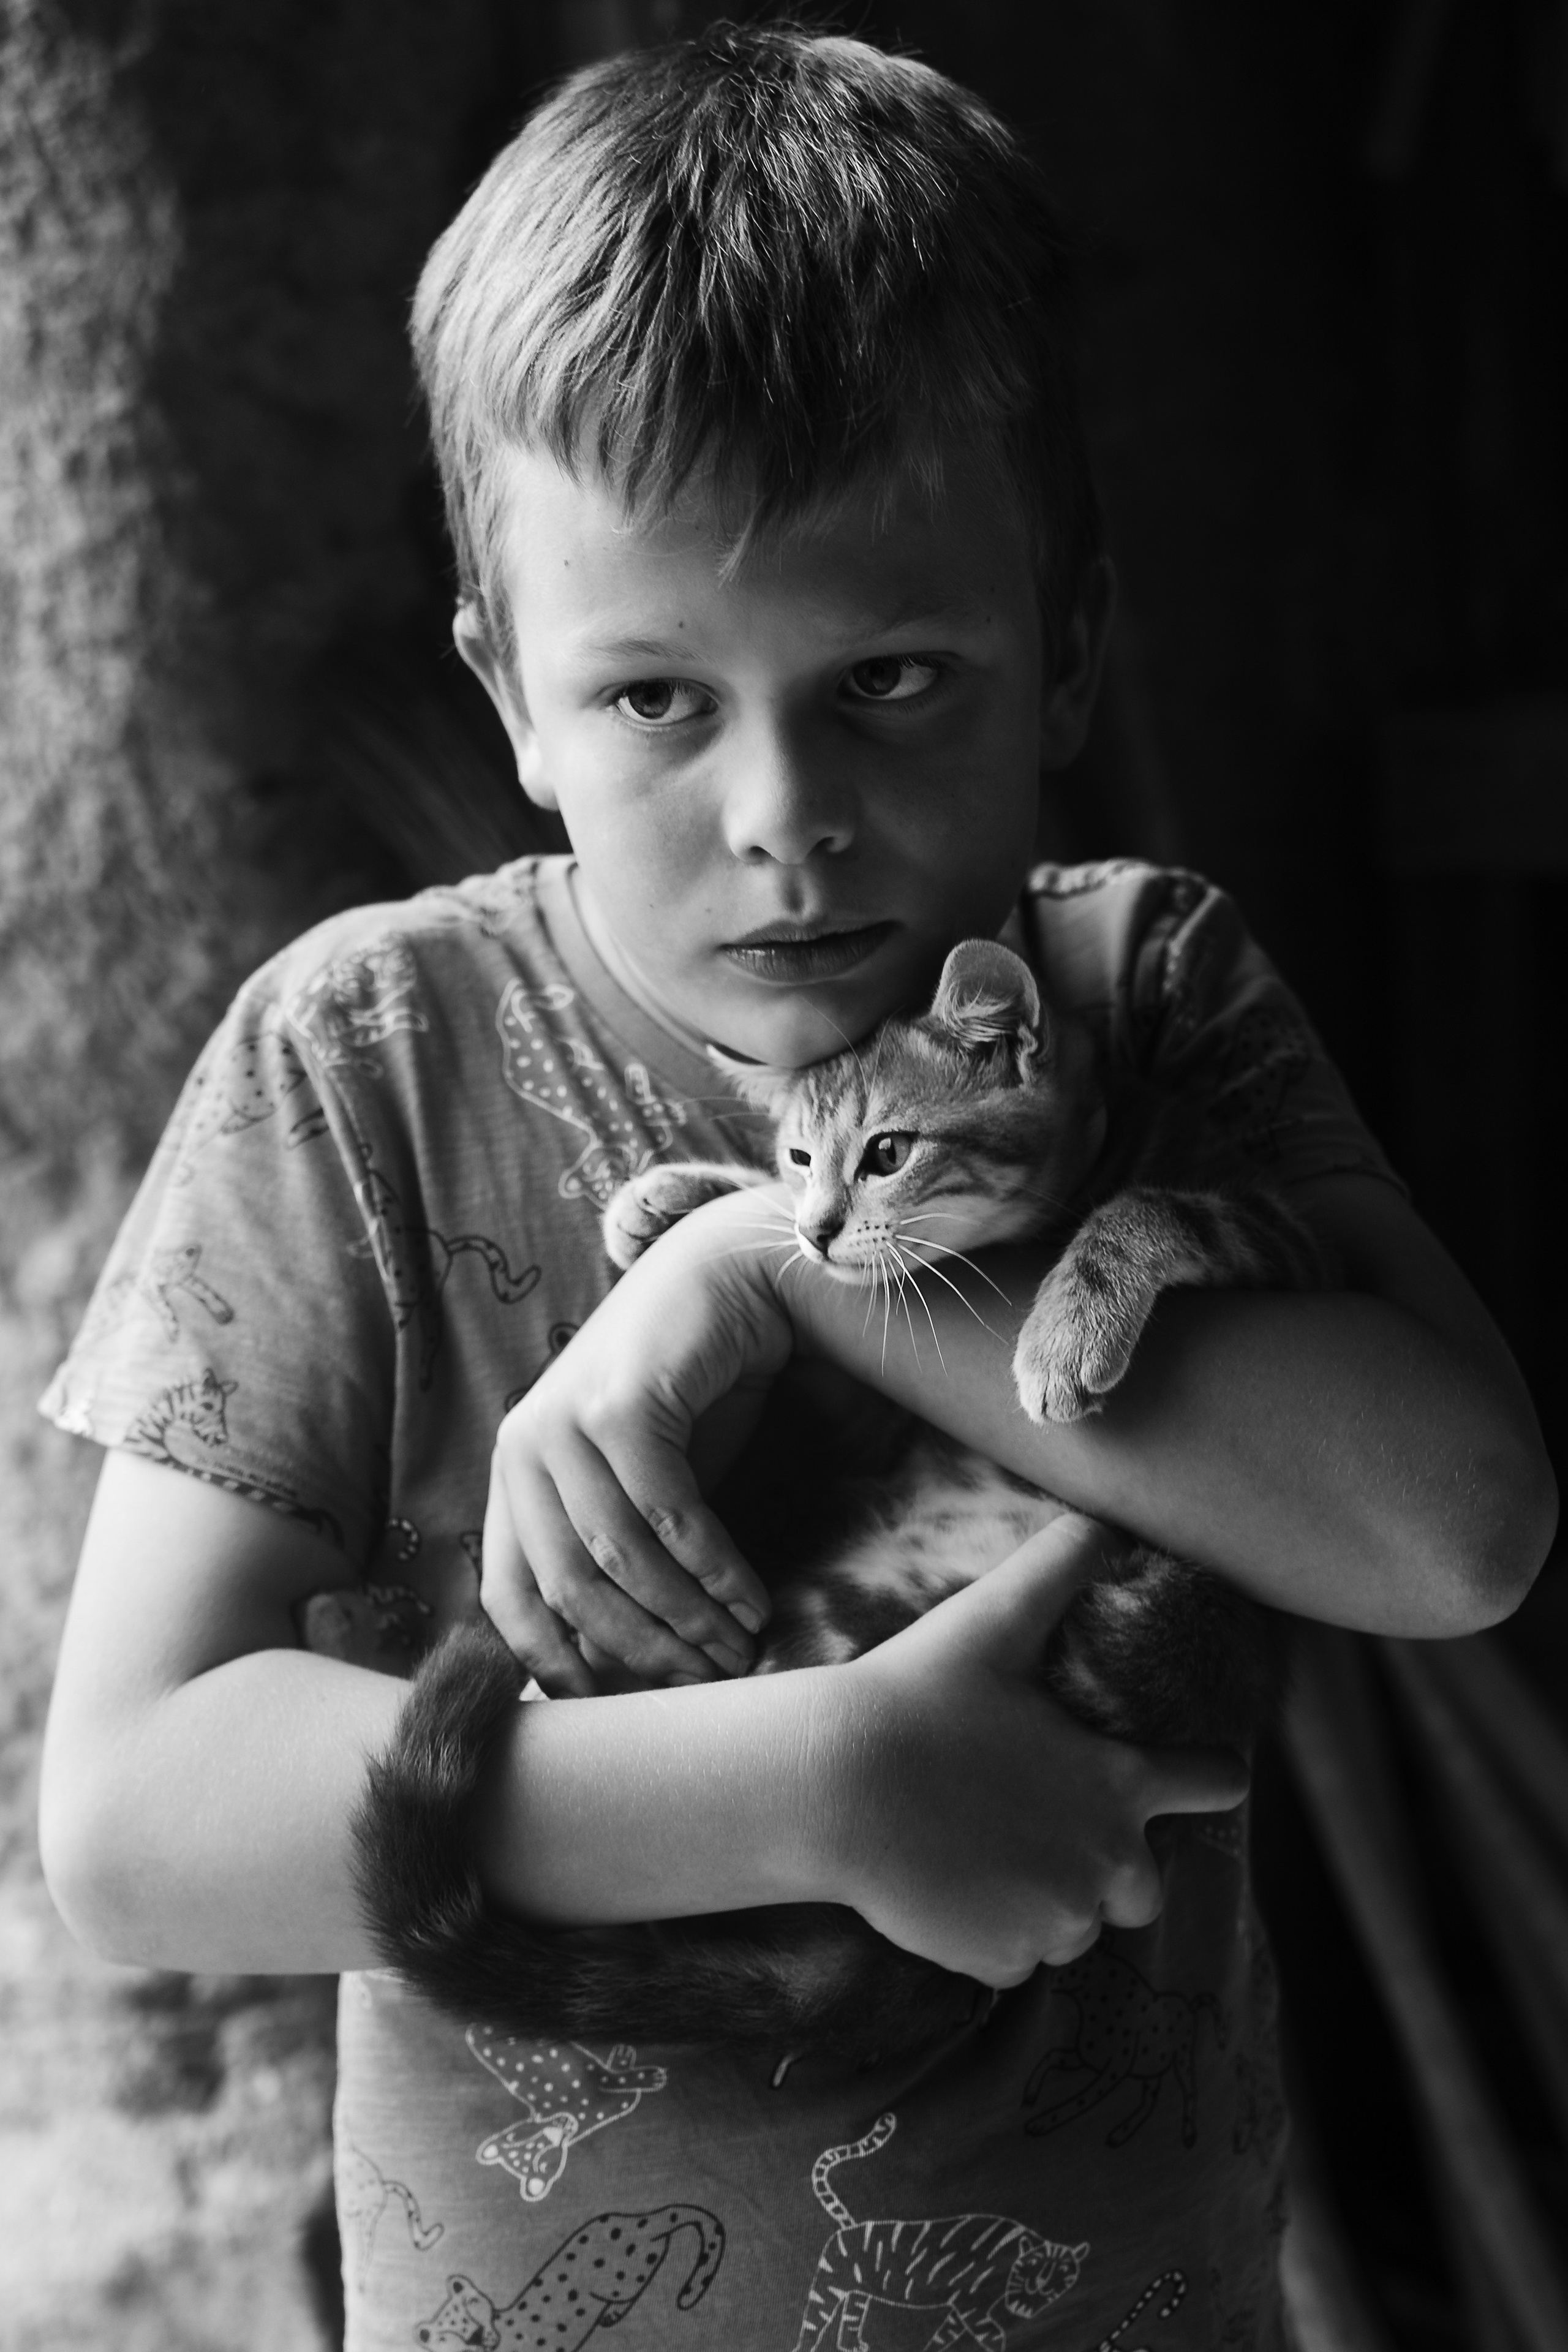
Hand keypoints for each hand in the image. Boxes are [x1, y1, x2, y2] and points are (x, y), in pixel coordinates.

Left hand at [483, 1185, 796, 1693]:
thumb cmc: (691, 1394)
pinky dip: (714, 1570)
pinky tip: (752, 1601)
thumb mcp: (641, 1486)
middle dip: (642, 1651)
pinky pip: (667, 1515)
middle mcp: (521, 1447)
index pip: (510, 1599)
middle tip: (705, 1686)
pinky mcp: (618, 1405)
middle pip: (568, 1590)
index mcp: (513, 1474)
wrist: (731, 1278)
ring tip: (738, 1651)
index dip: (560, 1666)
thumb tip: (623, 1669)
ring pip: (619, 1559)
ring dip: (686, 1619)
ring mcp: (562, 1422)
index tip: (623, 1708)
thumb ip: (620, 1555)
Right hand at [820, 1513, 1250, 1981]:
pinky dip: (995, 1933)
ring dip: (1048, 1897)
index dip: (1212, 1776)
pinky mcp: (1000, 1959)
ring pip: (1076, 1924)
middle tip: (1052, 1825)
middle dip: (1117, 1865)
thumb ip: (1059, 1563)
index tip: (1210, 1776)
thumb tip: (1109, 1519)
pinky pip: (1018, 1959)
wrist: (834, 1786)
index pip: (1212, 1785)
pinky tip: (952, 1884)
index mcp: (1117, 1783)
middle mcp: (1103, 1864)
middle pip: (1148, 1887)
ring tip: (983, 1845)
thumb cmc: (916, 1698)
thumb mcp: (992, 1618)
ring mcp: (1053, 1921)